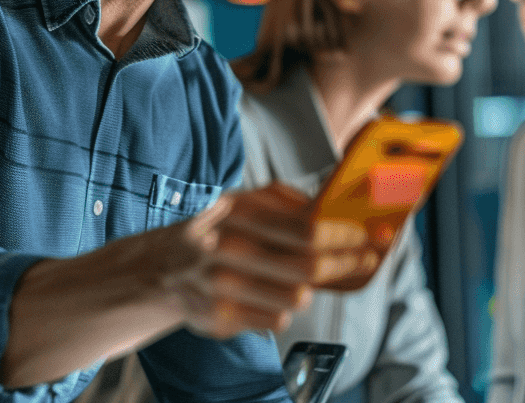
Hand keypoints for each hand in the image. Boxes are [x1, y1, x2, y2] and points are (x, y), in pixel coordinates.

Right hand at [161, 183, 375, 337]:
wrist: (156, 270)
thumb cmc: (216, 231)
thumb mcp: (243, 204)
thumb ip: (288, 203)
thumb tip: (337, 204)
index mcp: (238, 212)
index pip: (305, 228)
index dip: (344, 235)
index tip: (367, 238)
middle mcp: (226, 248)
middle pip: (306, 267)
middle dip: (344, 264)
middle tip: (364, 260)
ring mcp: (219, 287)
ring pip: (294, 299)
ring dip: (310, 289)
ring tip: (305, 280)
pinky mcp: (216, 318)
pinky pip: (275, 321)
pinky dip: (282, 309)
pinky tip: (272, 296)